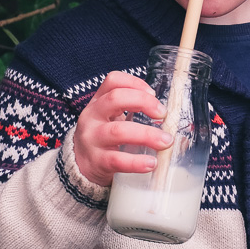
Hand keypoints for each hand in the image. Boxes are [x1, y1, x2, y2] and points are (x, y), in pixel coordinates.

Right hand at [72, 71, 171, 187]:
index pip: (113, 81)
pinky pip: (117, 160)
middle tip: (163, 114)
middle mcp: (92, 117)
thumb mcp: (110, 119)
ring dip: (147, 135)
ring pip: (119, 131)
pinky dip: (137, 162)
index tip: (154, 93)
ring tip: (166, 142)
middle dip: (144, 102)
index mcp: (98, 102)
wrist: (79, 168)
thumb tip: (170, 116)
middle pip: (115, 99)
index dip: (135, 83)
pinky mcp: (96, 162)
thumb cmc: (103, 139)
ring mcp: (92, 139)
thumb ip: (133, 112)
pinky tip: (151, 163)